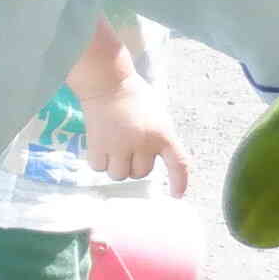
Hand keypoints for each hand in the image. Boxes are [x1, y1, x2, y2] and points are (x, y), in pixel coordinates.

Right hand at [79, 75, 188, 190]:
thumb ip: (158, 140)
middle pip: (140, 173)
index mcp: (163, 134)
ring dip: (117, 166)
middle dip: (135, 164)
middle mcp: (143, 143)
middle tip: (129, 147)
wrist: (108, 84)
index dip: (180, 182)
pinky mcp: (98, 145)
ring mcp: (119, 145)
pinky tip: (101, 147)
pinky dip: (100, 162)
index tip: (177, 195)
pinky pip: (99, 168)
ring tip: (115, 149)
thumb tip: (146, 163)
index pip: (178, 164)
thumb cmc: (134, 98)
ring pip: (119, 174)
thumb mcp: (157, 118)